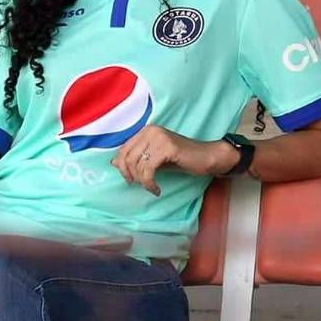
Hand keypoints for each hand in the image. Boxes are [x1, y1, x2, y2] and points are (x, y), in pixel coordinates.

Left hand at [111, 125, 237, 195]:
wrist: (207, 157)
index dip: (122, 168)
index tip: (130, 180)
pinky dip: (149, 183)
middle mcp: (150, 131)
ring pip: (137, 165)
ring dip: (143, 181)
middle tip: (141, 185)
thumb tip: (113, 163)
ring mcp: (158, 137)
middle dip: (131, 176)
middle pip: (127, 158)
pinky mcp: (166, 147)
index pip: (123, 150)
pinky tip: (156, 189)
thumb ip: (136, 159)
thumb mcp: (154, 159)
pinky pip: (148, 170)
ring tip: (152, 187)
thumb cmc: (181, 159)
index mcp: (146, 131)